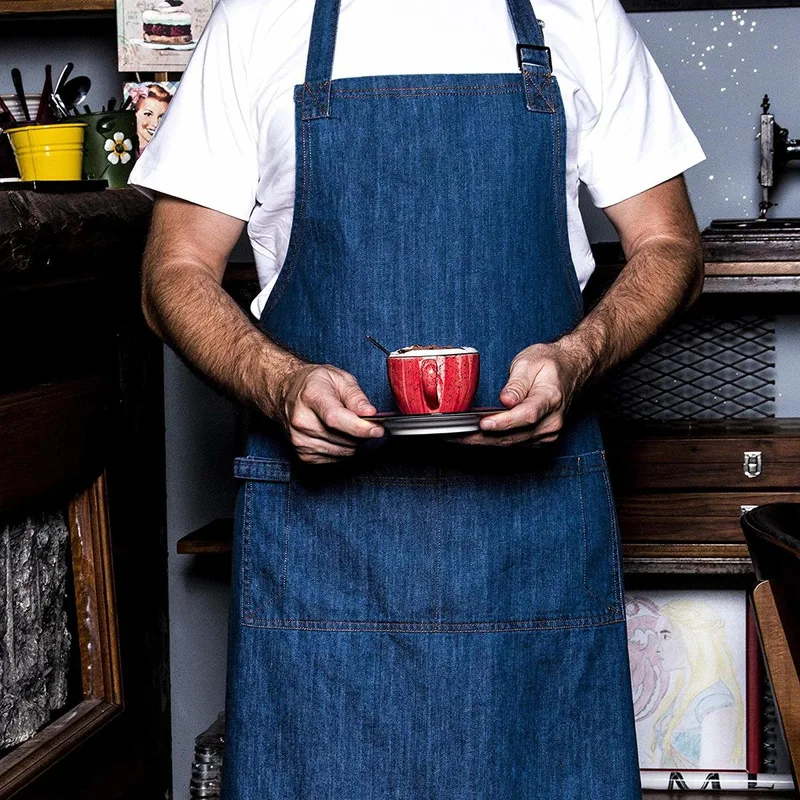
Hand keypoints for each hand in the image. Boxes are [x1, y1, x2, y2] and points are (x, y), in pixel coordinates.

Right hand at [275, 363, 383, 463]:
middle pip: (343, 438)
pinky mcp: (303, 454)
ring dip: (352, 441)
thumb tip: (370, 413)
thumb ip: (356, 396)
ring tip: (345, 424)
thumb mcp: (339, 378)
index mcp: (311, 397)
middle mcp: (302, 420)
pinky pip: (335, 458)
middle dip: (360, 432)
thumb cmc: (314, 383)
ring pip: (343, 451)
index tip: (377, 429)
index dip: (360, 427)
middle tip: (360, 419)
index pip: (336, 419)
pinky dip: (341, 448)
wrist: (286, 392)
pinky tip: (335, 433)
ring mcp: (300, 440)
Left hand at [453, 340, 591, 446]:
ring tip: (457, 438)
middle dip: (481, 438)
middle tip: (454, 435)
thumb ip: (517, 383)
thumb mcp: (531, 362)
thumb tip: (506, 400)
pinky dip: (492, 442)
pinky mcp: (539, 440)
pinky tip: (472, 438)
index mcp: (551, 399)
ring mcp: (547, 434)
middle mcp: (551, 422)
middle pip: (513, 436)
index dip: (503, 422)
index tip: (483, 423)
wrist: (570, 370)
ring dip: (482, 443)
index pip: (527, 415)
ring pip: (510, 444)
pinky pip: (513, 445)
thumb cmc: (549, 364)